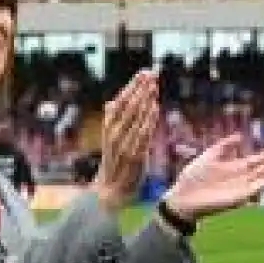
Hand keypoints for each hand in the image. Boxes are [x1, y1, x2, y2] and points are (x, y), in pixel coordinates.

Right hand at [91, 70, 159, 215]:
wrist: (110, 190)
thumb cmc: (115, 162)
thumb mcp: (112, 138)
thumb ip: (116, 119)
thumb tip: (117, 100)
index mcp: (108, 126)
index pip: (120, 100)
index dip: (132, 85)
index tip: (144, 72)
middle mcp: (114, 133)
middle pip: (128, 105)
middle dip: (141, 88)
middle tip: (152, 73)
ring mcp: (123, 144)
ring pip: (135, 116)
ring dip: (146, 100)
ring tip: (154, 85)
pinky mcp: (134, 155)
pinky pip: (142, 133)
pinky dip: (148, 119)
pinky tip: (155, 107)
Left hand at [161, 136, 263, 223]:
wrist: (182, 196)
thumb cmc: (193, 177)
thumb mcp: (209, 155)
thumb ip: (224, 146)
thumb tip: (240, 135)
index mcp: (236, 167)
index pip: (260, 158)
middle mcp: (243, 177)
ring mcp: (243, 187)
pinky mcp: (241, 197)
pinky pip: (259, 188)